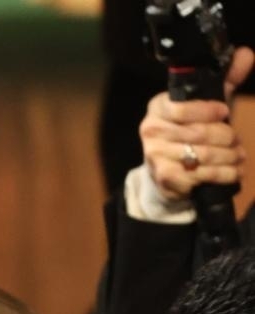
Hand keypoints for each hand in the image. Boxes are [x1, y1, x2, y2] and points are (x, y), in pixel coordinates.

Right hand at [140, 45, 253, 202]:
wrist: (170, 171)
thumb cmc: (190, 132)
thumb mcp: (207, 104)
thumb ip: (226, 80)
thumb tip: (245, 54)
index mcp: (158, 107)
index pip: (182, 108)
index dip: (208, 111)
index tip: (225, 111)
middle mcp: (151, 130)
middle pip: (199, 133)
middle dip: (227, 137)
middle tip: (236, 140)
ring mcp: (155, 155)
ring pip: (204, 154)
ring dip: (229, 156)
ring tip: (238, 156)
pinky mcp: (165, 176)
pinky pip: (202, 174)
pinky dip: (224, 174)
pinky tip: (232, 171)